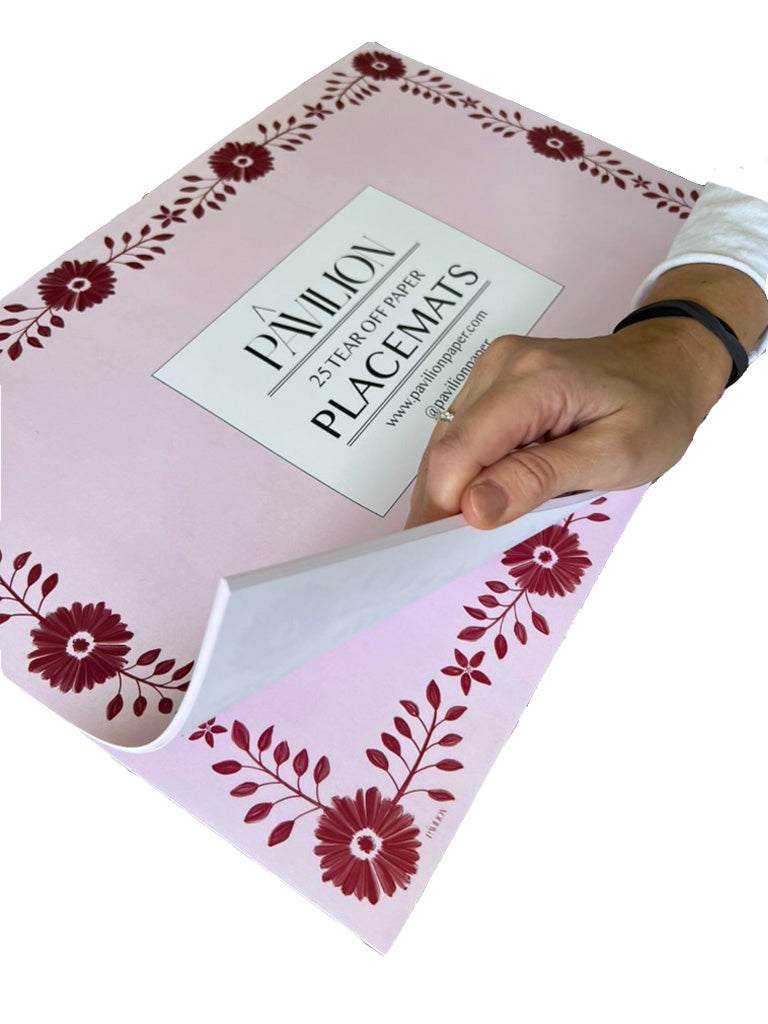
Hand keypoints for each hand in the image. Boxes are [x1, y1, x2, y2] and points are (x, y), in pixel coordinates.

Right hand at [405, 318, 732, 529]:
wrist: (669, 363)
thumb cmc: (656, 408)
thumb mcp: (615, 455)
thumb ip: (541, 479)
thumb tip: (474, 508)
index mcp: (532, 379)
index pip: (459, 451)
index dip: (444, 507)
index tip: (448, 553)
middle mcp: (501, 366)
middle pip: (445, 449)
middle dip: (446, 504)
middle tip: (457, 555)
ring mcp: (492, 370)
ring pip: (447, 444)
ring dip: (456, 490)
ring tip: (477, 528)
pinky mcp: (491, 381)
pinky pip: (462, 435)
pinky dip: (468, 472)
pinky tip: (488, 496)